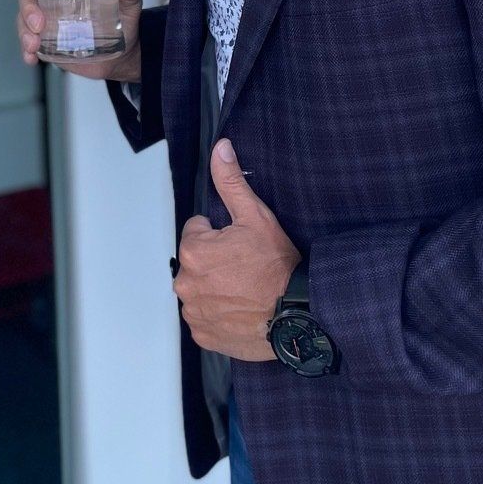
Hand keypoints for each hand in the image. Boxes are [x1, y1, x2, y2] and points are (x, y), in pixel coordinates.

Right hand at [14, 0, 142, 81]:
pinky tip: (31, 57)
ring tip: (34, 44)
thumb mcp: (130, 2)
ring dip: (24, 31)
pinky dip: (27, 51)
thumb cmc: (124, 21)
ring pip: (24, 20)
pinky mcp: (47, 41)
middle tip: (39, 24)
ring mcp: (48, 20)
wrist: (123, 55)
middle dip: (27, 9)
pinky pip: (29, 44)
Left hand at [173, 138, 300, 359]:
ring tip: (245, 290)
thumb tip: (220, 148)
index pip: (197, 231)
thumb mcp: (257, 216)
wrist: (297, 317)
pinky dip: (219, 314)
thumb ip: (231, 182)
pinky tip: (240, 310)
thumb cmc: (277, 268)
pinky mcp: (203, 335)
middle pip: (196, 261)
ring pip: (200, 289)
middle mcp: (185, 282)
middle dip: (215, 262)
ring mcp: (193, 312)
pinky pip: (205, 317)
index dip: (220, 235)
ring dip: (216, 288)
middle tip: (246, 268)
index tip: (240, 246)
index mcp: (193, 250)